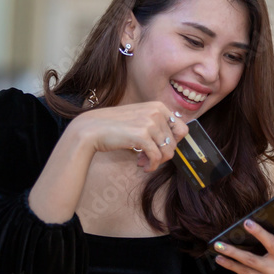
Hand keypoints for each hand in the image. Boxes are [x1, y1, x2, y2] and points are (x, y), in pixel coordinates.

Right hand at [70, 102, 189, 171]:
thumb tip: (173, 143)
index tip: (161, 148)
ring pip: (167, 151)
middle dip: (162, 154)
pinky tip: (143, 167)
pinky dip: (152, 166)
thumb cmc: (113, 125)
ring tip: (144, 162)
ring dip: (156, 161)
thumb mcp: (139, 117)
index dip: (173, 143)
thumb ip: (156, 125)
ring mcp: (150, 123)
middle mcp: (156, 112)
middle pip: (174, 143)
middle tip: (147, 158)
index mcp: (158, 106)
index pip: (182, 129)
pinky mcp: (142, 136)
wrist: (91, 128)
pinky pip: (156, 157)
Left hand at [212, 209, 273, 273]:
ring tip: (218, 244)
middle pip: (272, 244)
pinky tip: (220, 258)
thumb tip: (249, 222)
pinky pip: (243, 271)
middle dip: (259, 233)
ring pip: (250, 259)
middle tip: (246, 222)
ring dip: (232, 251)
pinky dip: (230, 264)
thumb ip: (273, 240)